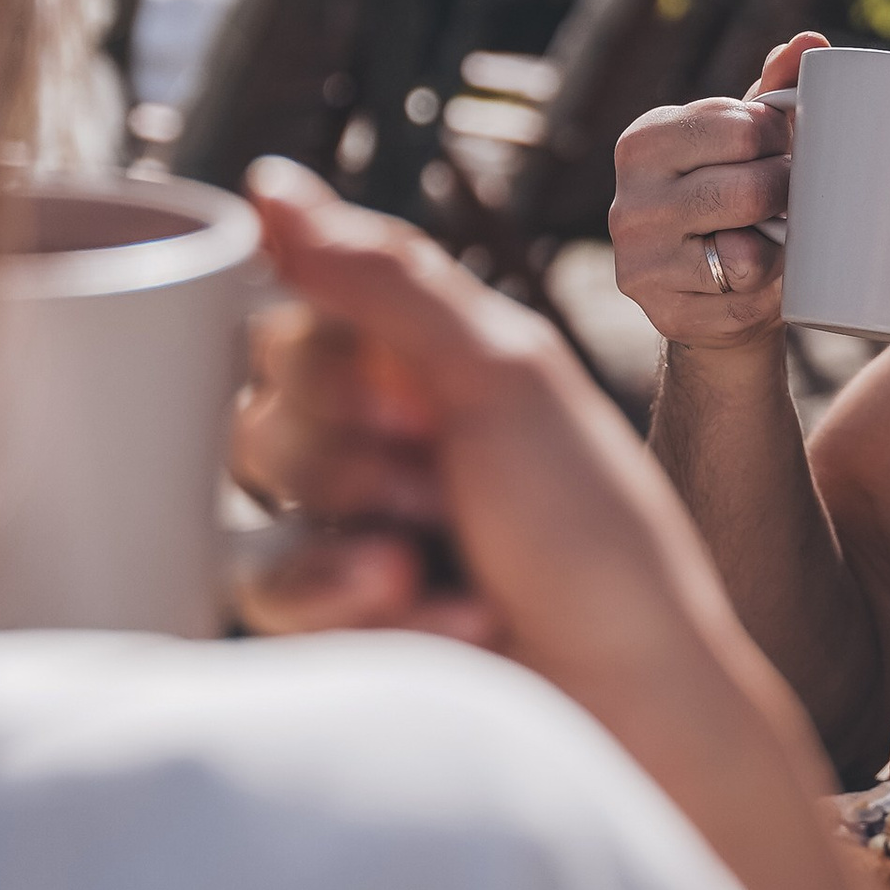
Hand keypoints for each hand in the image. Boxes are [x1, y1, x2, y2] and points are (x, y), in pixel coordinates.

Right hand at [234, 161, 889, 889]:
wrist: (637, 706)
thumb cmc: (599, 537)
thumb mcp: (504, 377)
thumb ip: (378, 277)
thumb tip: (268, 183)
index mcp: (433, 370)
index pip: (299, 316)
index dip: (335, 356)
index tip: (415, 396)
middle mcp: (386, 445)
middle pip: (259, 406)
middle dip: (348, 450)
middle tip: (439, 483)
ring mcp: (355, 540)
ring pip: (251, 500)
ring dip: (350, 527)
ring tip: (437, 560)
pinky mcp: (338, 631)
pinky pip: (268, 592)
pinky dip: (356, 603)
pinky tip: (447, 620)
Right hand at [608, 31, 820, 351]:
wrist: (716, 297)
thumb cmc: (734, 202)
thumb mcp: (745, 143)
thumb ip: (774, 90)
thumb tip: (810, 41)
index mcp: (643, 142)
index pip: (741, 126)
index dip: (778, 139)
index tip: (777, 151)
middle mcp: (627, 202)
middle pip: (750, 189)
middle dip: (784, 194)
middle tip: (786, 200)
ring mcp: (640, 263)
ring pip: (747, 252)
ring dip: (778, 246)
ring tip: (771, 237)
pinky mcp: (664, 315)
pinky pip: (745, 301)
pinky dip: (766, 294)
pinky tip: (756, 284)